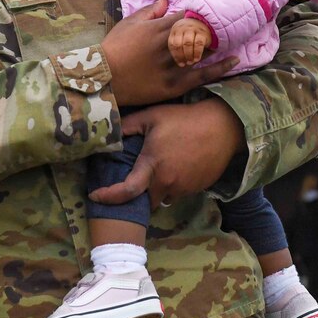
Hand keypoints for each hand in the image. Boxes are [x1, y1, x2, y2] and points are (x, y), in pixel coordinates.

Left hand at [88, 98, 244, 208]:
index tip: (95, 196)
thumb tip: (109, 134)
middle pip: (146, 201)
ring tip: (162, 169)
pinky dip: (175, 185)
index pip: (126, 191)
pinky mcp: (197, 189)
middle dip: (139, 196)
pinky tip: (179, 166)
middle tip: (136, 182)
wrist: (222, 126)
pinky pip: (180, 192)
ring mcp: (184, 187)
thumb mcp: (152, 116)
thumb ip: (128, 126)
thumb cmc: (184, 118)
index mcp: (152, 165)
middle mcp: (167, 182)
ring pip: (164, 197)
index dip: (108, 197)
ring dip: (159, 188)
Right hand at [102, 0, 237, 105]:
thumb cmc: (113, 48)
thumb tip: (166, 0)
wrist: (103, 78)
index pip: (188, 16)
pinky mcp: (175, 84)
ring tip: (232, 37)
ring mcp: (174, 66)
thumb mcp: (129, 23)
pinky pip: (202, 75)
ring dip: (219, 44)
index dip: (200, 13)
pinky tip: (234, 61)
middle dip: (214, 28)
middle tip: (228, 23)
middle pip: (200, 33)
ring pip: (204, 52)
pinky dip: (220, 68)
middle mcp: (170, 46)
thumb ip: (150, 11)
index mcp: (159, 28)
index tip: (210, 11)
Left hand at [168, 17, 210, 66]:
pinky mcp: (202, 32)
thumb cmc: (189, 33)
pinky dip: (197, 53)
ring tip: (191, 62)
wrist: (203, 22)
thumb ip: (178, 46)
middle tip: (186, 63)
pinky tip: (197, 59)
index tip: (180, 63)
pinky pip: (198, 43)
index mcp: (175, 30)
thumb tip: (180, 63)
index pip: (172, 44)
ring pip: (188, 43)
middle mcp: (182, 28)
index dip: (176, 56)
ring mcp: (192, 29)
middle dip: (182, 56)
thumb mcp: (181, 36)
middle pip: (179, 44)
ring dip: (189, 55)